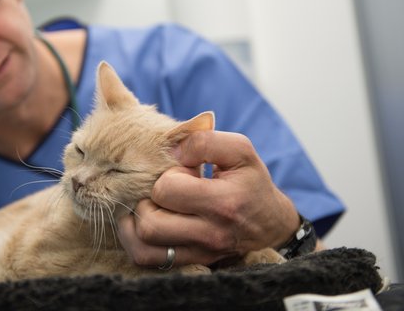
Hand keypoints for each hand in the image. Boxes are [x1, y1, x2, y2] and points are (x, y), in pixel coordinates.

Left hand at [117, 130, 299, 266]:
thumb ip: (204, 141)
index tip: (183, 172)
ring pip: (142, 245)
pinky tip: (144, 221)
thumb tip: (171, 150)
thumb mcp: (239, 151)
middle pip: (149, 223)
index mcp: (223, 203)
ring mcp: (198, 253)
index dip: (167, 174)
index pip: (166, 190)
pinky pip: (146, 259)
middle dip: (148, 199)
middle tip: (163, 191)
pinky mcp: (190, 263)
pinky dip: (135, 240)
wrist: (270, 222)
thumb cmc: (250, 181)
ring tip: (151, 205)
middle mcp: (210, 235)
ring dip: (136, 221)